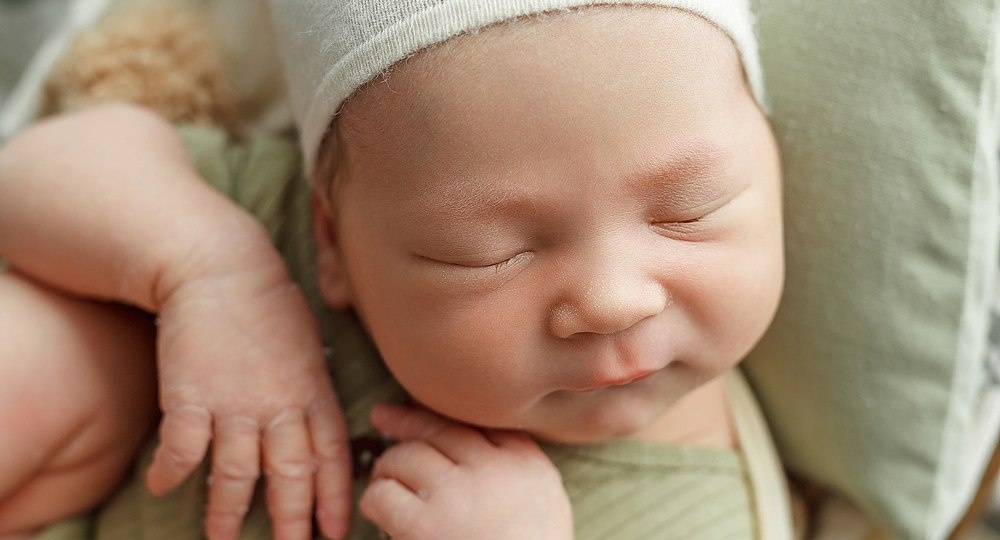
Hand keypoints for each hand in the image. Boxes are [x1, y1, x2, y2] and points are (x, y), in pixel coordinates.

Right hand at [145, 263, 350, 539]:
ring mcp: (236, 403)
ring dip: (229, 514)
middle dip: (293, 522)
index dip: (335, 498)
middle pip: (292, 476)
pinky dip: (172, 474)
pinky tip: (161, 488)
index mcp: (313, 392)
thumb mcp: (308, 347)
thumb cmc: (268, 304)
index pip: (332, 457)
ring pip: (238, 475)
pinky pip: (182, 450)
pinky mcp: (191, 396)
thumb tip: (316, 426)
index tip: (334, 531)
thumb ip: (313, 390)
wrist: (220, 267)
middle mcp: (280, 405)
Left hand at [360, 404, 572, 539]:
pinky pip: (384, 494)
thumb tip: (478, 441)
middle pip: (438, 428)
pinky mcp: (424, 525)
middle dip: (405, 420)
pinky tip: (379, 509)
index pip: (478, 420)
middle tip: (383, 415)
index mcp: (525, 462)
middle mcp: (491, 469)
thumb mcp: (546, 499)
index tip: (424, 407)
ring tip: (383, 478)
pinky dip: (376, 499)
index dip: (443, 411)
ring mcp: (456, 494)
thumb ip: (517, 466)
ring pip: (405, 456)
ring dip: (388, 466)